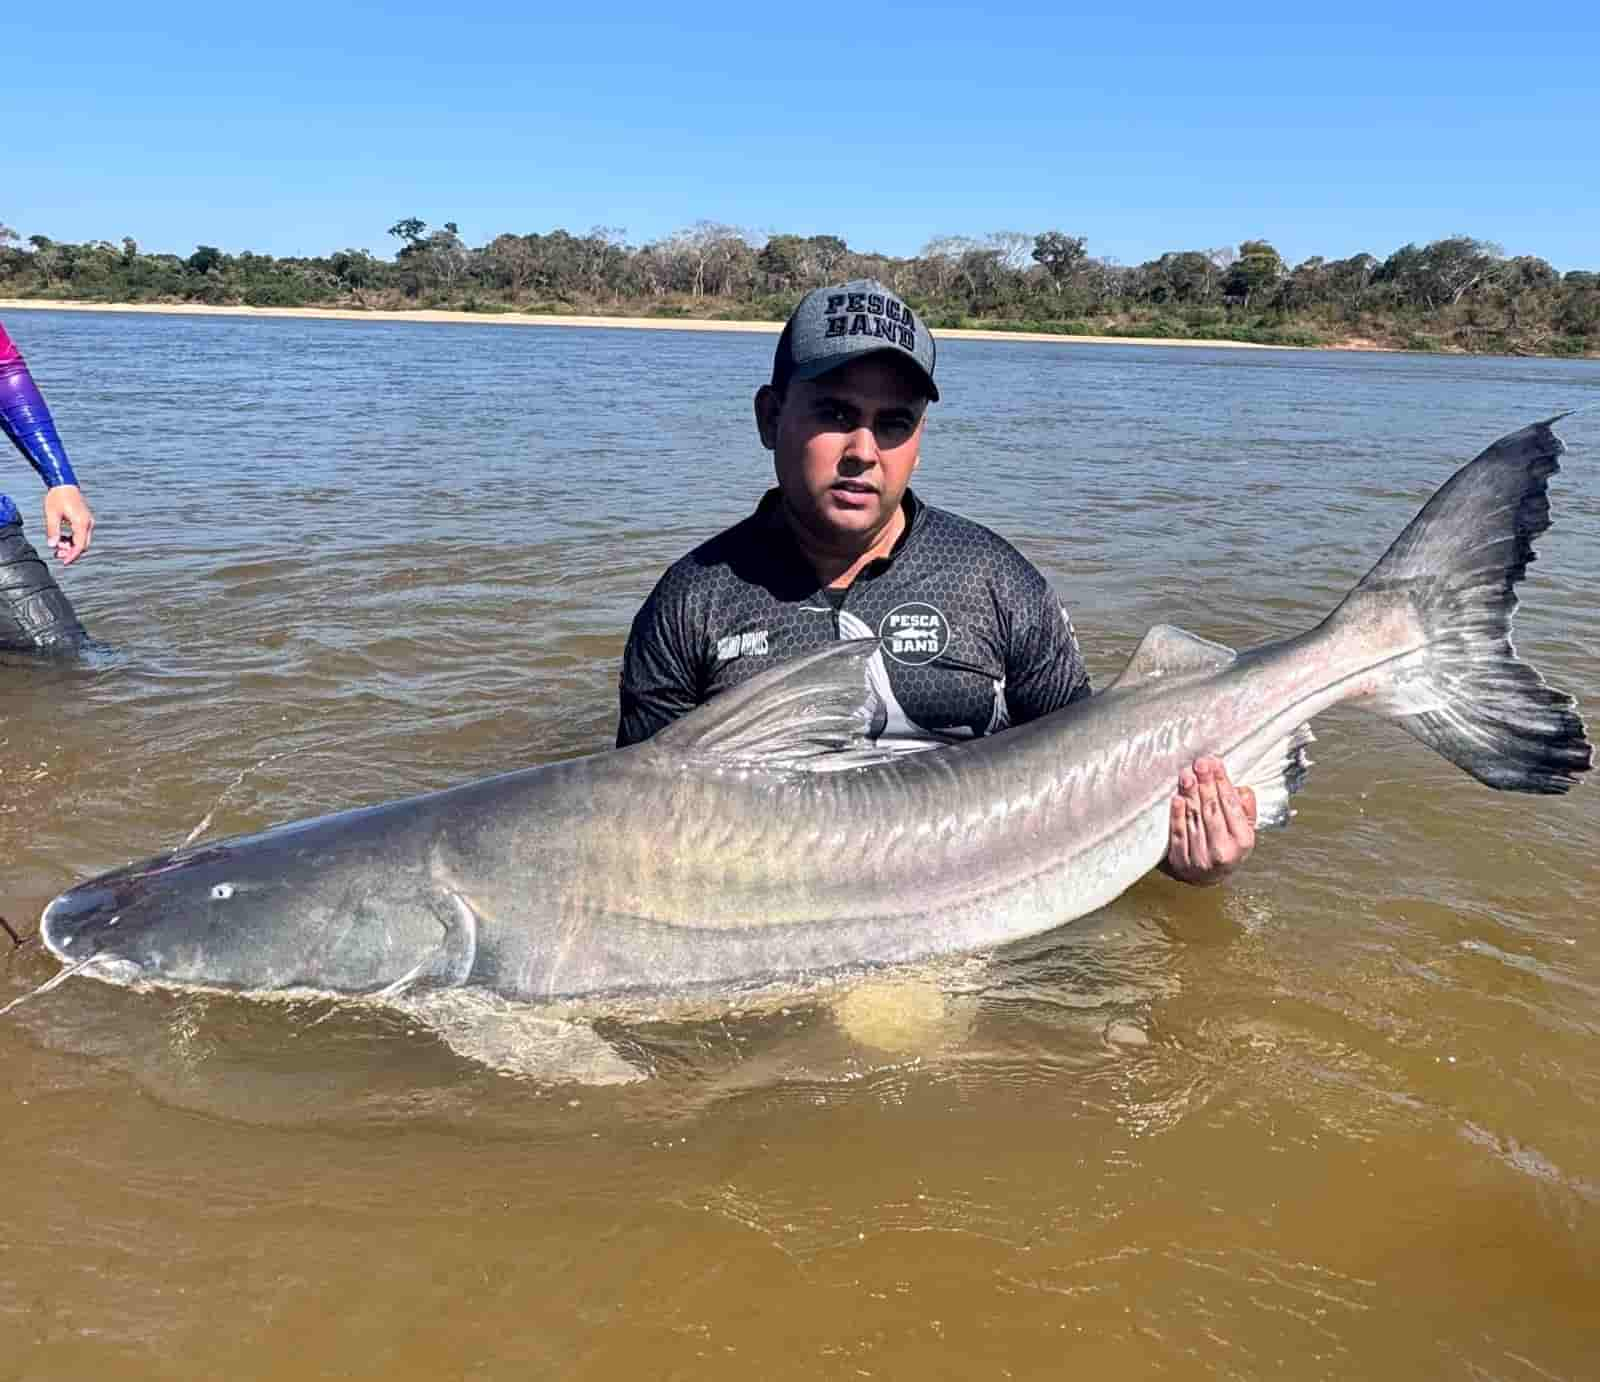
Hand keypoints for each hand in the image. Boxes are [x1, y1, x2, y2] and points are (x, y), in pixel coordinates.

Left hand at [44, 485, 93, 564]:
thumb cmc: (57, 497)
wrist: (64, 484)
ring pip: (82, 541)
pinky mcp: (85, 520)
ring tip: (57, 547)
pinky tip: (62, 540)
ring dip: (71, 546)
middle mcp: (88, 523)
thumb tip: (52, 545)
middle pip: (83, 545)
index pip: (80, 545)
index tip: (64, 562)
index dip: (72, 555)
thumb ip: (53, 531)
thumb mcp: (52, 514)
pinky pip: (81, 535)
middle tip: (57, 555)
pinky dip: (73, 540)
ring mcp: (88, 521)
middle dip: (71, 552)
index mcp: (81, 522)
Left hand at [1163, 756, 1256, 885]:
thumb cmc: (1227, 845)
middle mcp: (1223, 851)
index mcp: (1243, 841)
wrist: (1208, 877)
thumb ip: (1245, 809)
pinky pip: (1178, 834)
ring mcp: (1201, 858)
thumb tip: (1241, 789)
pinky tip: (1177, 799)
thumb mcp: (1244, 829)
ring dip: (1190, 795)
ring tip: (1187, 775)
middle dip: (1205, 784)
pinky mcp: (1181, 862)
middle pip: (1212, 811)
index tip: (1215, 763)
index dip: (1222, 783)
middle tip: (1199, 764)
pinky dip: (1177, 816)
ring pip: (1195, 820)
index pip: (1231, 806)